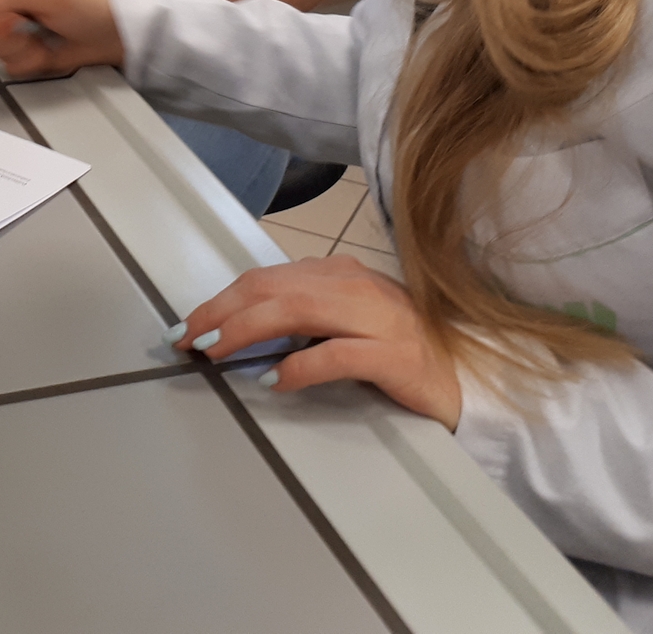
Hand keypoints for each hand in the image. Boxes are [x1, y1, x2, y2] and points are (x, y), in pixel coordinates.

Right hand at [0, 0, 123, 76]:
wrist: (114, 32)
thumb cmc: (85, 2)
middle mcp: (3, 4)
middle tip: (19, 28)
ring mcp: (13, 31)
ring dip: (14, 50)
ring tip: (37, 40)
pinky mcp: (24, 53)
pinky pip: (8, 66)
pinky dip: (28, 63)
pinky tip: (45, 52)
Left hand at [172, 256, 461, 428]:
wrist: (465, 379)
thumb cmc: (399, 351)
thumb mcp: (344, 322)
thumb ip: (301, 318)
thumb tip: (239, 330)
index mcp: (340, 273)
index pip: (267, 279)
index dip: (221, 300)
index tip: (189, 323)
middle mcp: (355, 286)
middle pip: (273, 290)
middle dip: (222, 312)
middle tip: (188, 337)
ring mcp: (378, 318)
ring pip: (296, 311)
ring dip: (246, 331)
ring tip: (215, 350)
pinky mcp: (395, 354)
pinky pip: (337, 355)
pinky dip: (299, 366)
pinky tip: (274, 380)